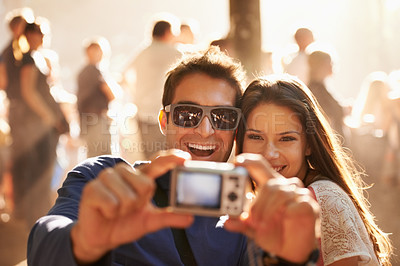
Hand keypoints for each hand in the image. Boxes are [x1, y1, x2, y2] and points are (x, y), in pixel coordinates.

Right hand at [70, 149, 193, 263]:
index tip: (186, 157)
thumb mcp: (150, 221)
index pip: (157, 163)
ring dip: (124, 210)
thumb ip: (169, 217)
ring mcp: (107, 177)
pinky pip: (112, 204)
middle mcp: (124, 171)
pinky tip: (104, 211)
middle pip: (146, 185)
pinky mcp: (92, 188)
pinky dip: (111, 213)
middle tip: (128, 208)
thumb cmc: (125, 223)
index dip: (171, 158)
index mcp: (140, 176)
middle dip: (139, 204)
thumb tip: (190, 217)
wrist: (101, 237)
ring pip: (129, 197)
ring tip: (115, 210)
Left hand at [225, 153, 319, 263]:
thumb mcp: (251, 227)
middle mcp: (285, 185)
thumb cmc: (272, 233)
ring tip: (263, 226)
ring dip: (268, 211)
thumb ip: (240, 222)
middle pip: (269, 184)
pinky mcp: (309, 204)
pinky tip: (283, 222)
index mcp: (270, 184)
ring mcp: (299, 194)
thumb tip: (227, 222)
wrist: (290, 251)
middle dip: (258, 204)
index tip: (237, 162)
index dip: (248, 161)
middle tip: (251, 220)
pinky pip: (295, 204)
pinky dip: (285, 215)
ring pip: (281, 193)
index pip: (259, 165)